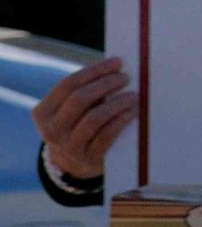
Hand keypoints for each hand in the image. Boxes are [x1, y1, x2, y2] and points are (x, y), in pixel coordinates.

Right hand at [31, 56, 131, 187]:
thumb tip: (116, 67)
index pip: (68, 84)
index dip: (95, 71)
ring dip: (117, 103)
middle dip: (106, 84)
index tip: (117, 62)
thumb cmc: (78, 125)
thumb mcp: (71, 111)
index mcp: (43, 112)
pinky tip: (133, 111)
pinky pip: (107, 135)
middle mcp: (51, 129)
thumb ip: (86, 91)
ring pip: (94, 118)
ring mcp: (68, 146)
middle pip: (80, 99)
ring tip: (133, 95)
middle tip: (126, 78)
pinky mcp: (87, 158)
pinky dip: (122, 120)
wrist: (74, 164)